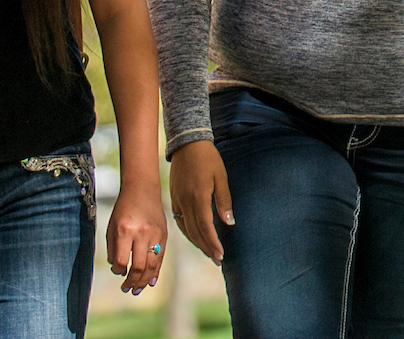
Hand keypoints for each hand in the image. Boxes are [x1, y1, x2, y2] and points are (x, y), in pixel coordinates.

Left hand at [107, 181, 168, 293]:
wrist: (142, 189)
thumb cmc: (123, 209)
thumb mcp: (112, 227)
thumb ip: (113, 250)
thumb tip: (119, 271)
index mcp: (125, 230)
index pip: (122, 261)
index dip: (118, 271)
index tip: (117, 271)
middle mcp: (141, 233)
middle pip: (138, 266)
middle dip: (132, 282)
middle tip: (126, 289)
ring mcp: (155, 234)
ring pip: (151, 265)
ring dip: (143, 281)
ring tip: (137, 290)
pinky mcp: (164, 234)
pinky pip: (160, 257)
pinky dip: (155, 271)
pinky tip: (150, 281)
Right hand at [168, 141, 234, 263]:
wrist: (187, 145)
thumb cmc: (208, 159)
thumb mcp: (221, 177)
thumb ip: (224, 201)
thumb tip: (229, 223)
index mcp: (198, 197)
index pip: (205, 227)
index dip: (213, 243)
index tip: (221, 255)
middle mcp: (185, 202)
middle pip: (195, 232)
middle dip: (206, 247)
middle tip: (218, 259)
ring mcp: (177, 201)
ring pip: (186, 229)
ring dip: (197, 242)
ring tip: (209, 252)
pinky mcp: (174, 199)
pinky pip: (180, 221)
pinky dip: (188, 232)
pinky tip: (196, 237)